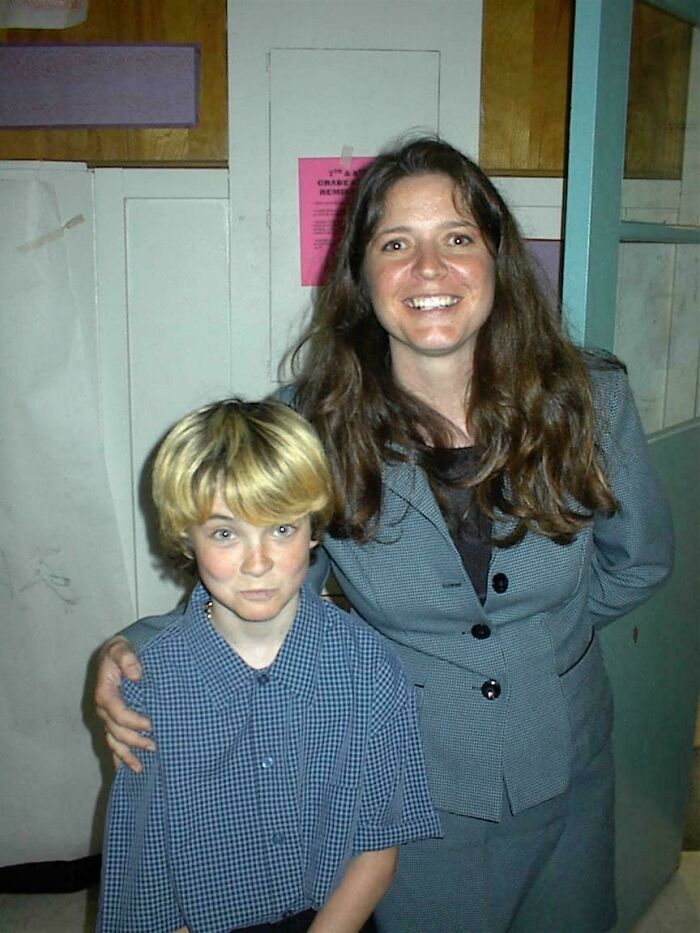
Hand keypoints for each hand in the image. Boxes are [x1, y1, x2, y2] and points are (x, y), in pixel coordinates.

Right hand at [94, 637, 153, 772]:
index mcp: (105, 693)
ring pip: (113, 742)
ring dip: (126, 755)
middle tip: (154, 746)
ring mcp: (106, 718)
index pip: (118, 713)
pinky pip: (113, 743)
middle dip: (134, 741)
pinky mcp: (112, 722)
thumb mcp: (121, 648)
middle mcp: (103, 709)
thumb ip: (127, 658)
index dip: (133, 721)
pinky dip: (119, 758)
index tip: (151, 725)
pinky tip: (128, 770)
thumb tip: (135, 674)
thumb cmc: (120, 651)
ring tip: (141, 767)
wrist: (115, 654)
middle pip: (116, 732)